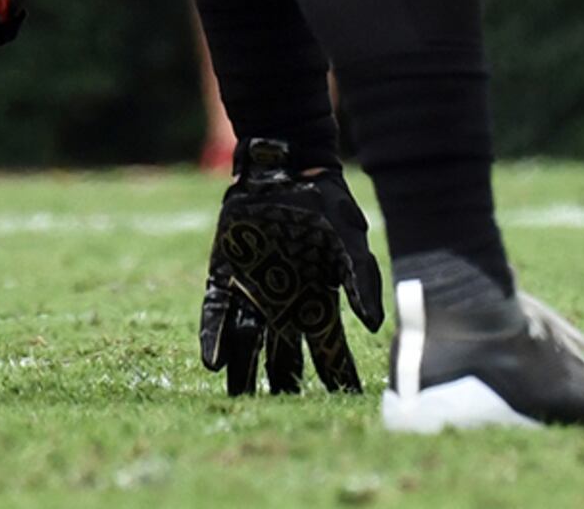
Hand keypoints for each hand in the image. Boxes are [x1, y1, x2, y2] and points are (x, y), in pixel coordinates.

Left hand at [196, 142, 385, 394]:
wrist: (283, 169)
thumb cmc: (324, 204)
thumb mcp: (349, 240)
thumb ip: (361, 280)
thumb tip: (371, 326)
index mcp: (316, 301)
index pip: (329, 350)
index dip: (336, 377)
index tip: (343, 403)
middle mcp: (283, 305)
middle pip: (284, 358)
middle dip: (284, 386)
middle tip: (282, 413)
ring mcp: (251, 294)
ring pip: (246, 345)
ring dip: (242, 373)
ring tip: (237, 402)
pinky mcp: (223, 278)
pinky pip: (216, 316)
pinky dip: (214, 339)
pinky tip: (212, 363)